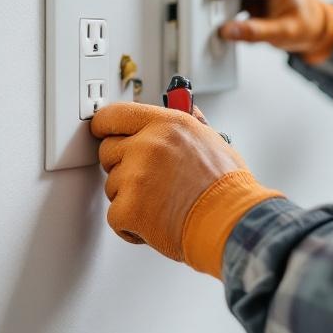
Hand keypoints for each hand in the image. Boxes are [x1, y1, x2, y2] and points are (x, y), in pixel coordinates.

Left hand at [90, 102, 282, 278]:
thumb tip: (183, 106)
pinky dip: (131, 226)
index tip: (103, 131)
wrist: (229, 222)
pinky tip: (156, 221)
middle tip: (150, 180)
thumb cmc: (226, 188)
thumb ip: (188, 122)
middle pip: (108, 151)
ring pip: (112, 185)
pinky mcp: (128, 208)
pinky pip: (115, 215)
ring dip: (130, 198)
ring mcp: (135, 176)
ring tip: (162, 203)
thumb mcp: (211, 139)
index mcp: (166, 124)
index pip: (115, 115)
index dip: (105, 126)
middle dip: (123, 167)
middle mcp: (148, 145)